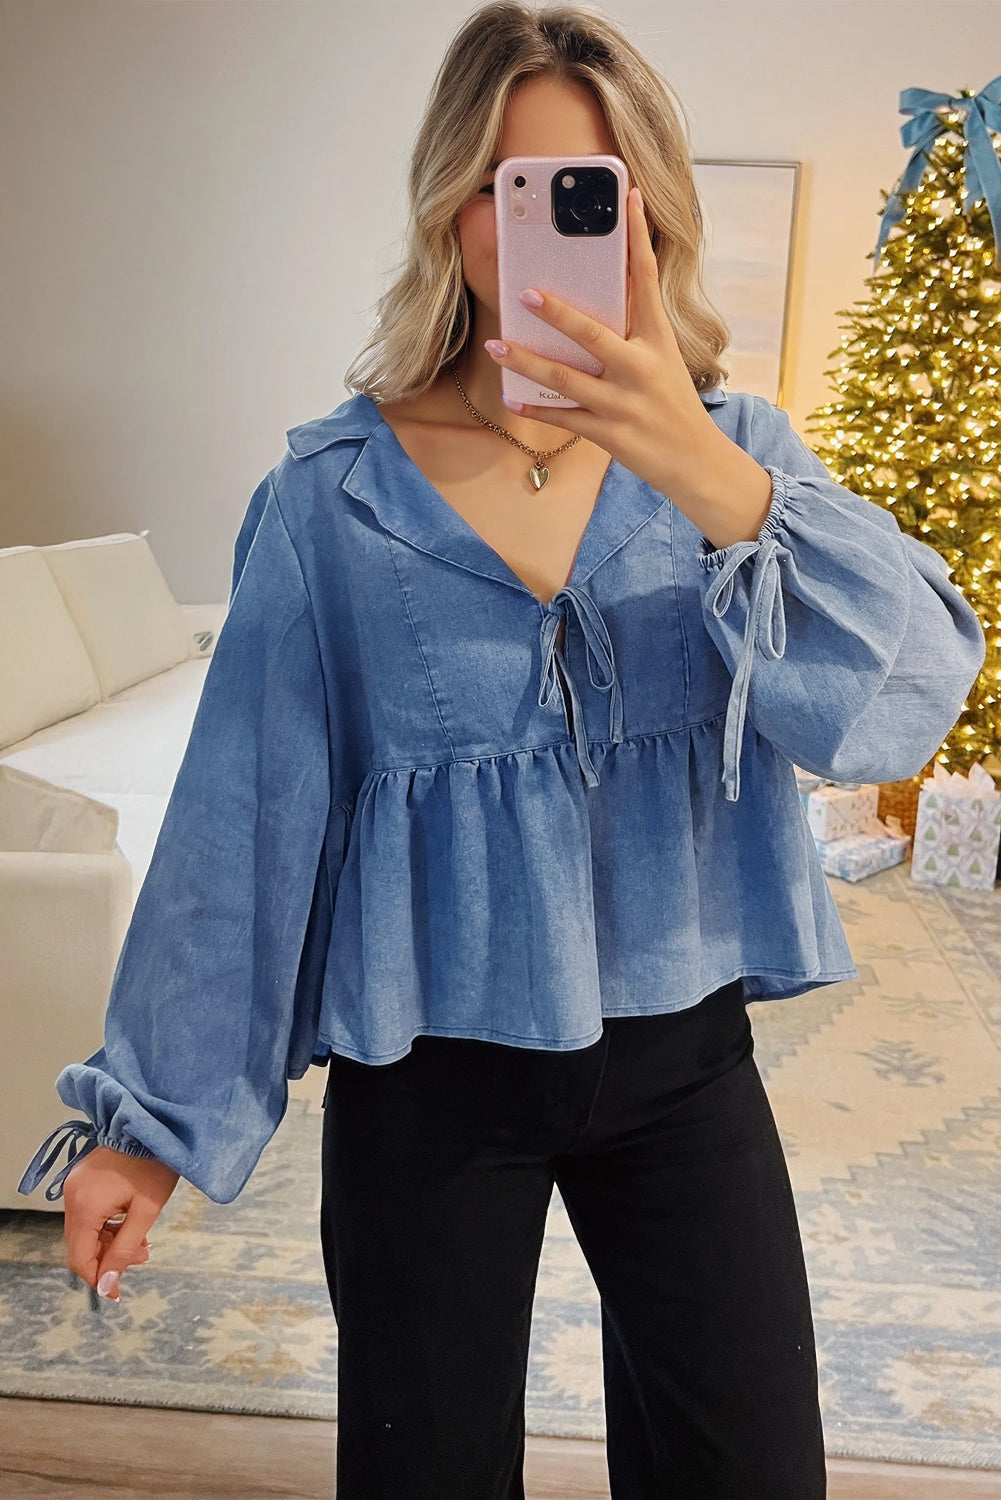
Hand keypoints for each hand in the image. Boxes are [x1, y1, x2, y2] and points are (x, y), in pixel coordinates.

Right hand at [63, 1145, 179, 1300]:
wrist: (154, 1124)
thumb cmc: (155, 1165)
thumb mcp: (146, 1211)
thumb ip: (125, 1250)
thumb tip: (107, 1285)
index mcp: (84, 1206)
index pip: (79, 1257)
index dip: (97, 1278)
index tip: (117, 1291)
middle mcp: (72, 1196)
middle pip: (81, 1244)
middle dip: (109, 1257)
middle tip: (143, 1255)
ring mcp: (75, 1185)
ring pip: (86, 1229)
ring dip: (110, 1241)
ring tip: (142, 1241)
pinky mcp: (83, 1178)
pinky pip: (89, 1212)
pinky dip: (107, 1224)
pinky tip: (130, 1223)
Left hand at [484, 186, 724, 497]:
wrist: (695, 460)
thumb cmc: (673, 402)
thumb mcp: (664, 358)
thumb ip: (636, 325)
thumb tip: (609, 286)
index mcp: (658, 340)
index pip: (648, 280)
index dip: (638, 237)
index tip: (628, 198)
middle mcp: (640, 368)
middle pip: (593, 334)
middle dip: (556, 314)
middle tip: (524, 292)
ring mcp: (622, 403)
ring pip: (565, 379)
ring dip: (526, 363)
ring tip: (496, 346)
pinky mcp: (608, 433)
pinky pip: (564, 418)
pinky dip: (535, 408)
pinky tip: (512, 397)